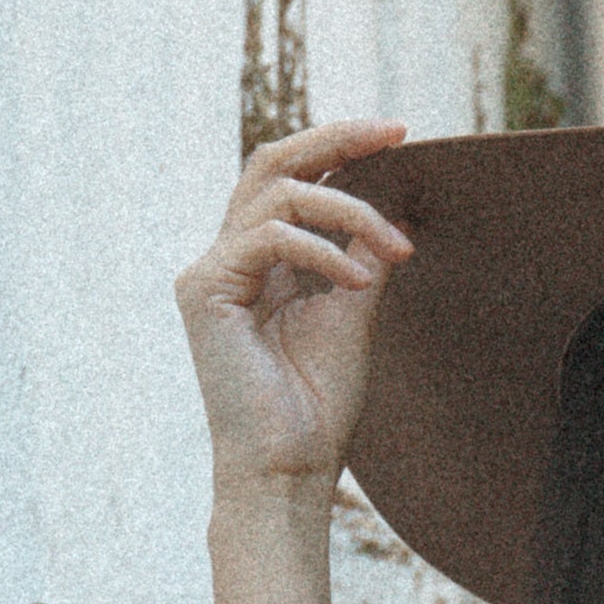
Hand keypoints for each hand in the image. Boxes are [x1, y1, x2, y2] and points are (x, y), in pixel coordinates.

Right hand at [176, 118, 413, 491]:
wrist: (289, 470)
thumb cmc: (318, 408)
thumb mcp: (353, 314)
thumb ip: (363, 256)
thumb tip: (393, 208)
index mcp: (262, 259)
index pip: (293, 177)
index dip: (340, 146)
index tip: (399, 135)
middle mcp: (229, 256)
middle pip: (273, 161)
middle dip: (337, 138)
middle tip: (396, 133)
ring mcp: (211, 269)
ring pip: (279, 193)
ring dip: (349, 211)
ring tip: (395, 249)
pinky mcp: (204, 290)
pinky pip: (268, 238)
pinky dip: (321, 253)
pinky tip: (357, 285)